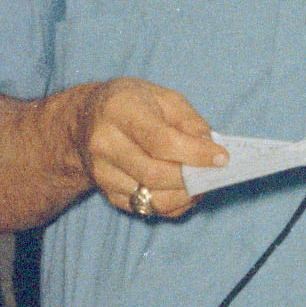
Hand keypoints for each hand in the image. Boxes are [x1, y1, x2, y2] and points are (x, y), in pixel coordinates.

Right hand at [76, 81, 226, 220]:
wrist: (84, 121)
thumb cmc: (131, 104)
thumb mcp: (162, 97)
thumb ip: (189, 122)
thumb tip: (210, 151)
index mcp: (120, 110)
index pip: (161, 141)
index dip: (194, 153)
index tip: (221, 158)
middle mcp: (105, 143)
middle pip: (155, 174)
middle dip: (191, 178)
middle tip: (214, 174)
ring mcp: (103, 173)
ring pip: (152, 199)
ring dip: (184, 196)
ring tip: (201, 183)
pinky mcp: (108, 193)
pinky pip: (147, 209)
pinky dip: (172, 205)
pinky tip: (183, 191)